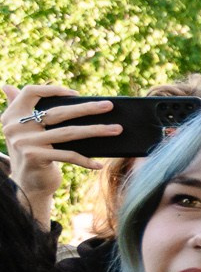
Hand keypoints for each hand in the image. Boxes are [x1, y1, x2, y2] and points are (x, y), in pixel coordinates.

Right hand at [2, 84, 119, 215]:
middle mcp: (15, 127)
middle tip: (109, 106)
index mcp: (13, 115)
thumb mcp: (28, 131)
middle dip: (87, 108)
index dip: (52, 90)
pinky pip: (68, 155)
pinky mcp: (35, 157)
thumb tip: (20, 88)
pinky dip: (86, 160)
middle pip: (58, 112)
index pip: (30, 92)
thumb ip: (24, 110)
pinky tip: (100, 164)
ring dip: (96, 130)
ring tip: (117, 129)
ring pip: (68, 132)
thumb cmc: (35, 153)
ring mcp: (25, 142)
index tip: (75, 93)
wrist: (28, 184)